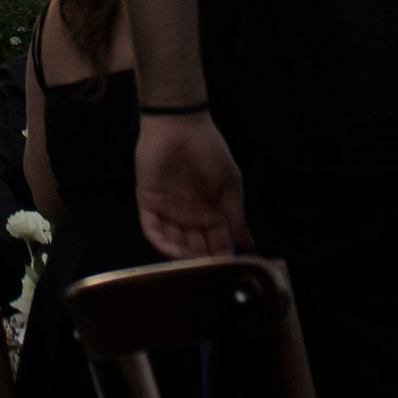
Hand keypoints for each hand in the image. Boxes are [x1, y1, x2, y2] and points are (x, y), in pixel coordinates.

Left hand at [134, 114, 248, 261]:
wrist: (182, 125)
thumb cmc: (210, 150)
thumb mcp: (231, 185)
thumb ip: (236, 217)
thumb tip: (250, 246)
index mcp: (209, 212)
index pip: (216, 241)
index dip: (222, 255)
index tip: (230, 269)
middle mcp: (188, 215)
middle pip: (195, 246)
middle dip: (202, 260)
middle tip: (210, 272)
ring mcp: (167, 210)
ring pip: (174, 242)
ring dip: (183, 256)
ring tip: (194, 266)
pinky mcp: (148, 203)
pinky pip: (152, 229)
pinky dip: (163, 243)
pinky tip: (175, 252)